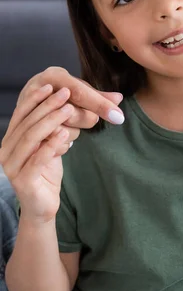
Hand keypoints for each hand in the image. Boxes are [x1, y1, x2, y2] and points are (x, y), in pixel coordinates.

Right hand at [0, 86, 74, 222]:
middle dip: (47, 106)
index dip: (35, 98)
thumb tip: (65, 101)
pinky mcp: (23, 181)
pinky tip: (65, 134)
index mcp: (10, 140)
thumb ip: (51, 127)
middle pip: (27, 123)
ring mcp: (12, 167)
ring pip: (31, 138)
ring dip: (51, 121)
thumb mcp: (48, 144)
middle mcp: (6, 152)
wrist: (43, 205)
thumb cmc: (46, 171)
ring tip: (68, 110)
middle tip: (65, 94)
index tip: (50, 85)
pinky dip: (51, 145)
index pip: (21, 114)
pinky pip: (37, 159)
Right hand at [15, 67, 124, 135]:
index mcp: (53, 76)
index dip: (100, 105)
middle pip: (70, 112)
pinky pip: (50, 144)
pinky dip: (62, 144)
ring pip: (60, 130)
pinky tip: (63, 139)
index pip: (80, 92)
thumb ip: (97, 97)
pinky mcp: (18, 133)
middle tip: (86, 117)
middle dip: (83, 118)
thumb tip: (119, 98)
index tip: (118, 117)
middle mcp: (34, 89)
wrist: (28, 107)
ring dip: (72, 132)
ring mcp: (23, 110)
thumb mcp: (78, 92)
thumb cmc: (59, 98)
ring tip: (68, 126)